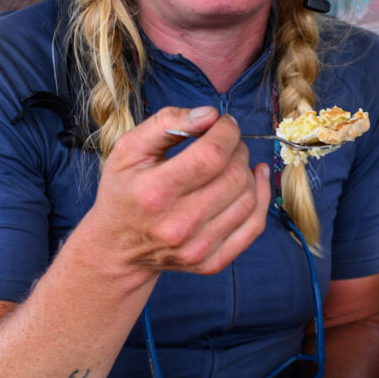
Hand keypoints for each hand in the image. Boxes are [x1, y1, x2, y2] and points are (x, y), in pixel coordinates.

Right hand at [81, 106, 272, 278]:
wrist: (117, 249)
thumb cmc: (123, 192)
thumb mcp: (128, 149)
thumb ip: (166, 123)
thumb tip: (210, 114)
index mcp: (154, 192)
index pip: (211, 155)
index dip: (227, 132)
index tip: (224, 123)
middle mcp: (177, 224)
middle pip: (234, 176)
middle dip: (238, 149)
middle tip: (226, 143)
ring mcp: (197, 247)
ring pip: (248, 199)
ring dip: (247, 172)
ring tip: (232, 162)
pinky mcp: (210, 262)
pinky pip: (254, 226)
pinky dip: (261, 198)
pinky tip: (255, 179)